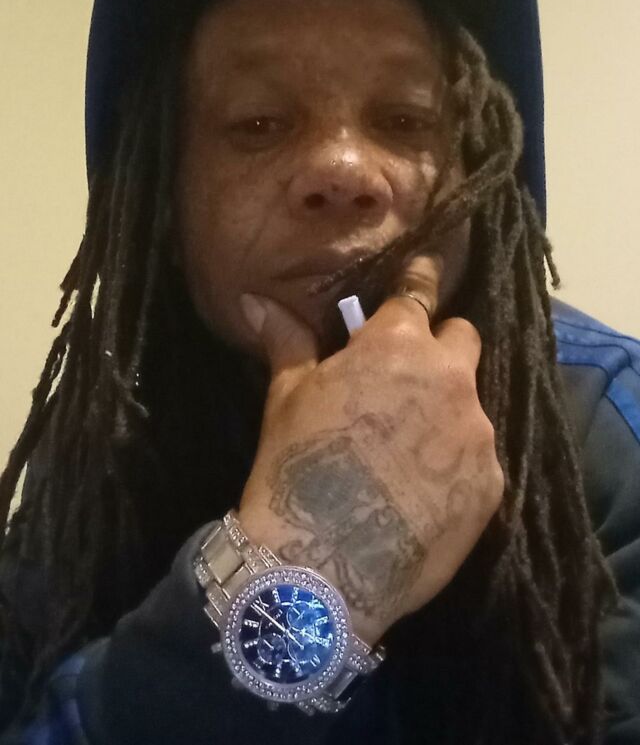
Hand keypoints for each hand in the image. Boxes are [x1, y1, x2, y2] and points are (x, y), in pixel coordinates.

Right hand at [238, 255, 503, 646]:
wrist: (321, 565)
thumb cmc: (297, 464)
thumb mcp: (287, 397)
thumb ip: (287, 339)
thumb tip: (257, 298)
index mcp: (399, 345)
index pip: (420, 292)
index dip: (419, 283)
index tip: (424, 277)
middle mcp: (450, 379)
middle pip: (463, 339)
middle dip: (440, 349)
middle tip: (405, 381)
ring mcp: (477, 434)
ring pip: (471, 404)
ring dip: (445, 413)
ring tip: (406, 453)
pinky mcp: (491, 485)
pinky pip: (478, 459)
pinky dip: (455, 466)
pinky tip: (421, 494)